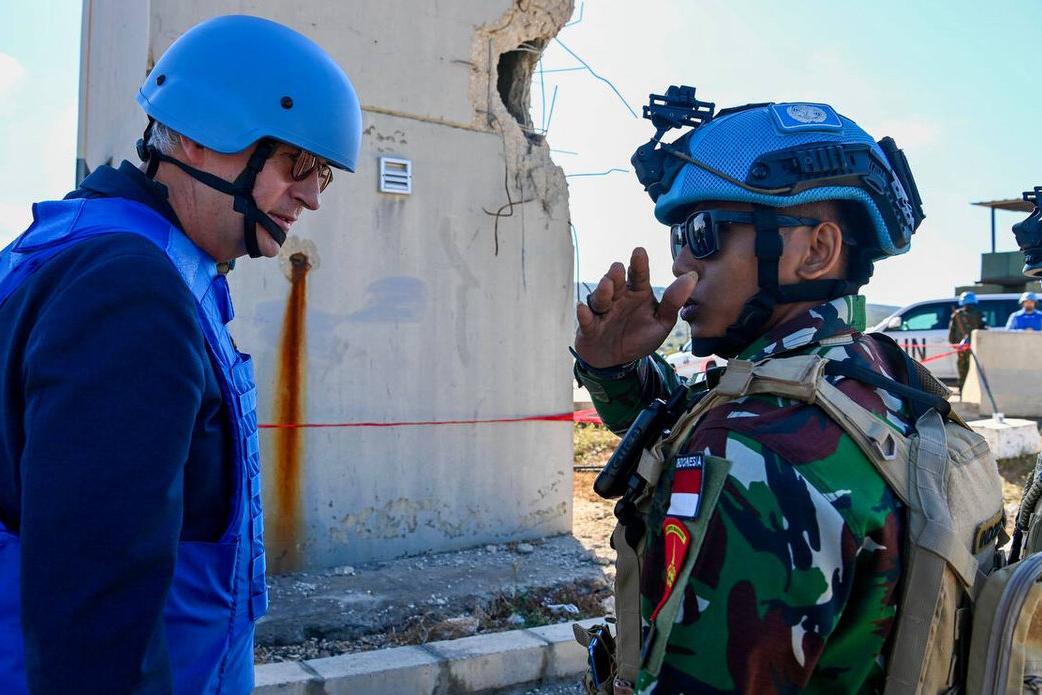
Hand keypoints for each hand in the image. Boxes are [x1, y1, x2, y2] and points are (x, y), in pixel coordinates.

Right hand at [574, 247, 697, 367]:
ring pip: (600, 298)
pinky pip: (586, 319)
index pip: (638, 276)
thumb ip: (674, 302)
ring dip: (602, 291)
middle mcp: (618, 298)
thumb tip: (692, 276)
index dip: (639, 265)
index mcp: (637, 294)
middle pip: (616, 283)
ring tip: (607, 285)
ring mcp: (602, 312)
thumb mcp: (662, 323)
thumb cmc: (638, 337)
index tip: (639, 252)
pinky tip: (584, 309)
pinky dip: (584, 314)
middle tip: (619, 269)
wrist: (617, 362)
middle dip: (616, 275)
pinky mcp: (589, 327)